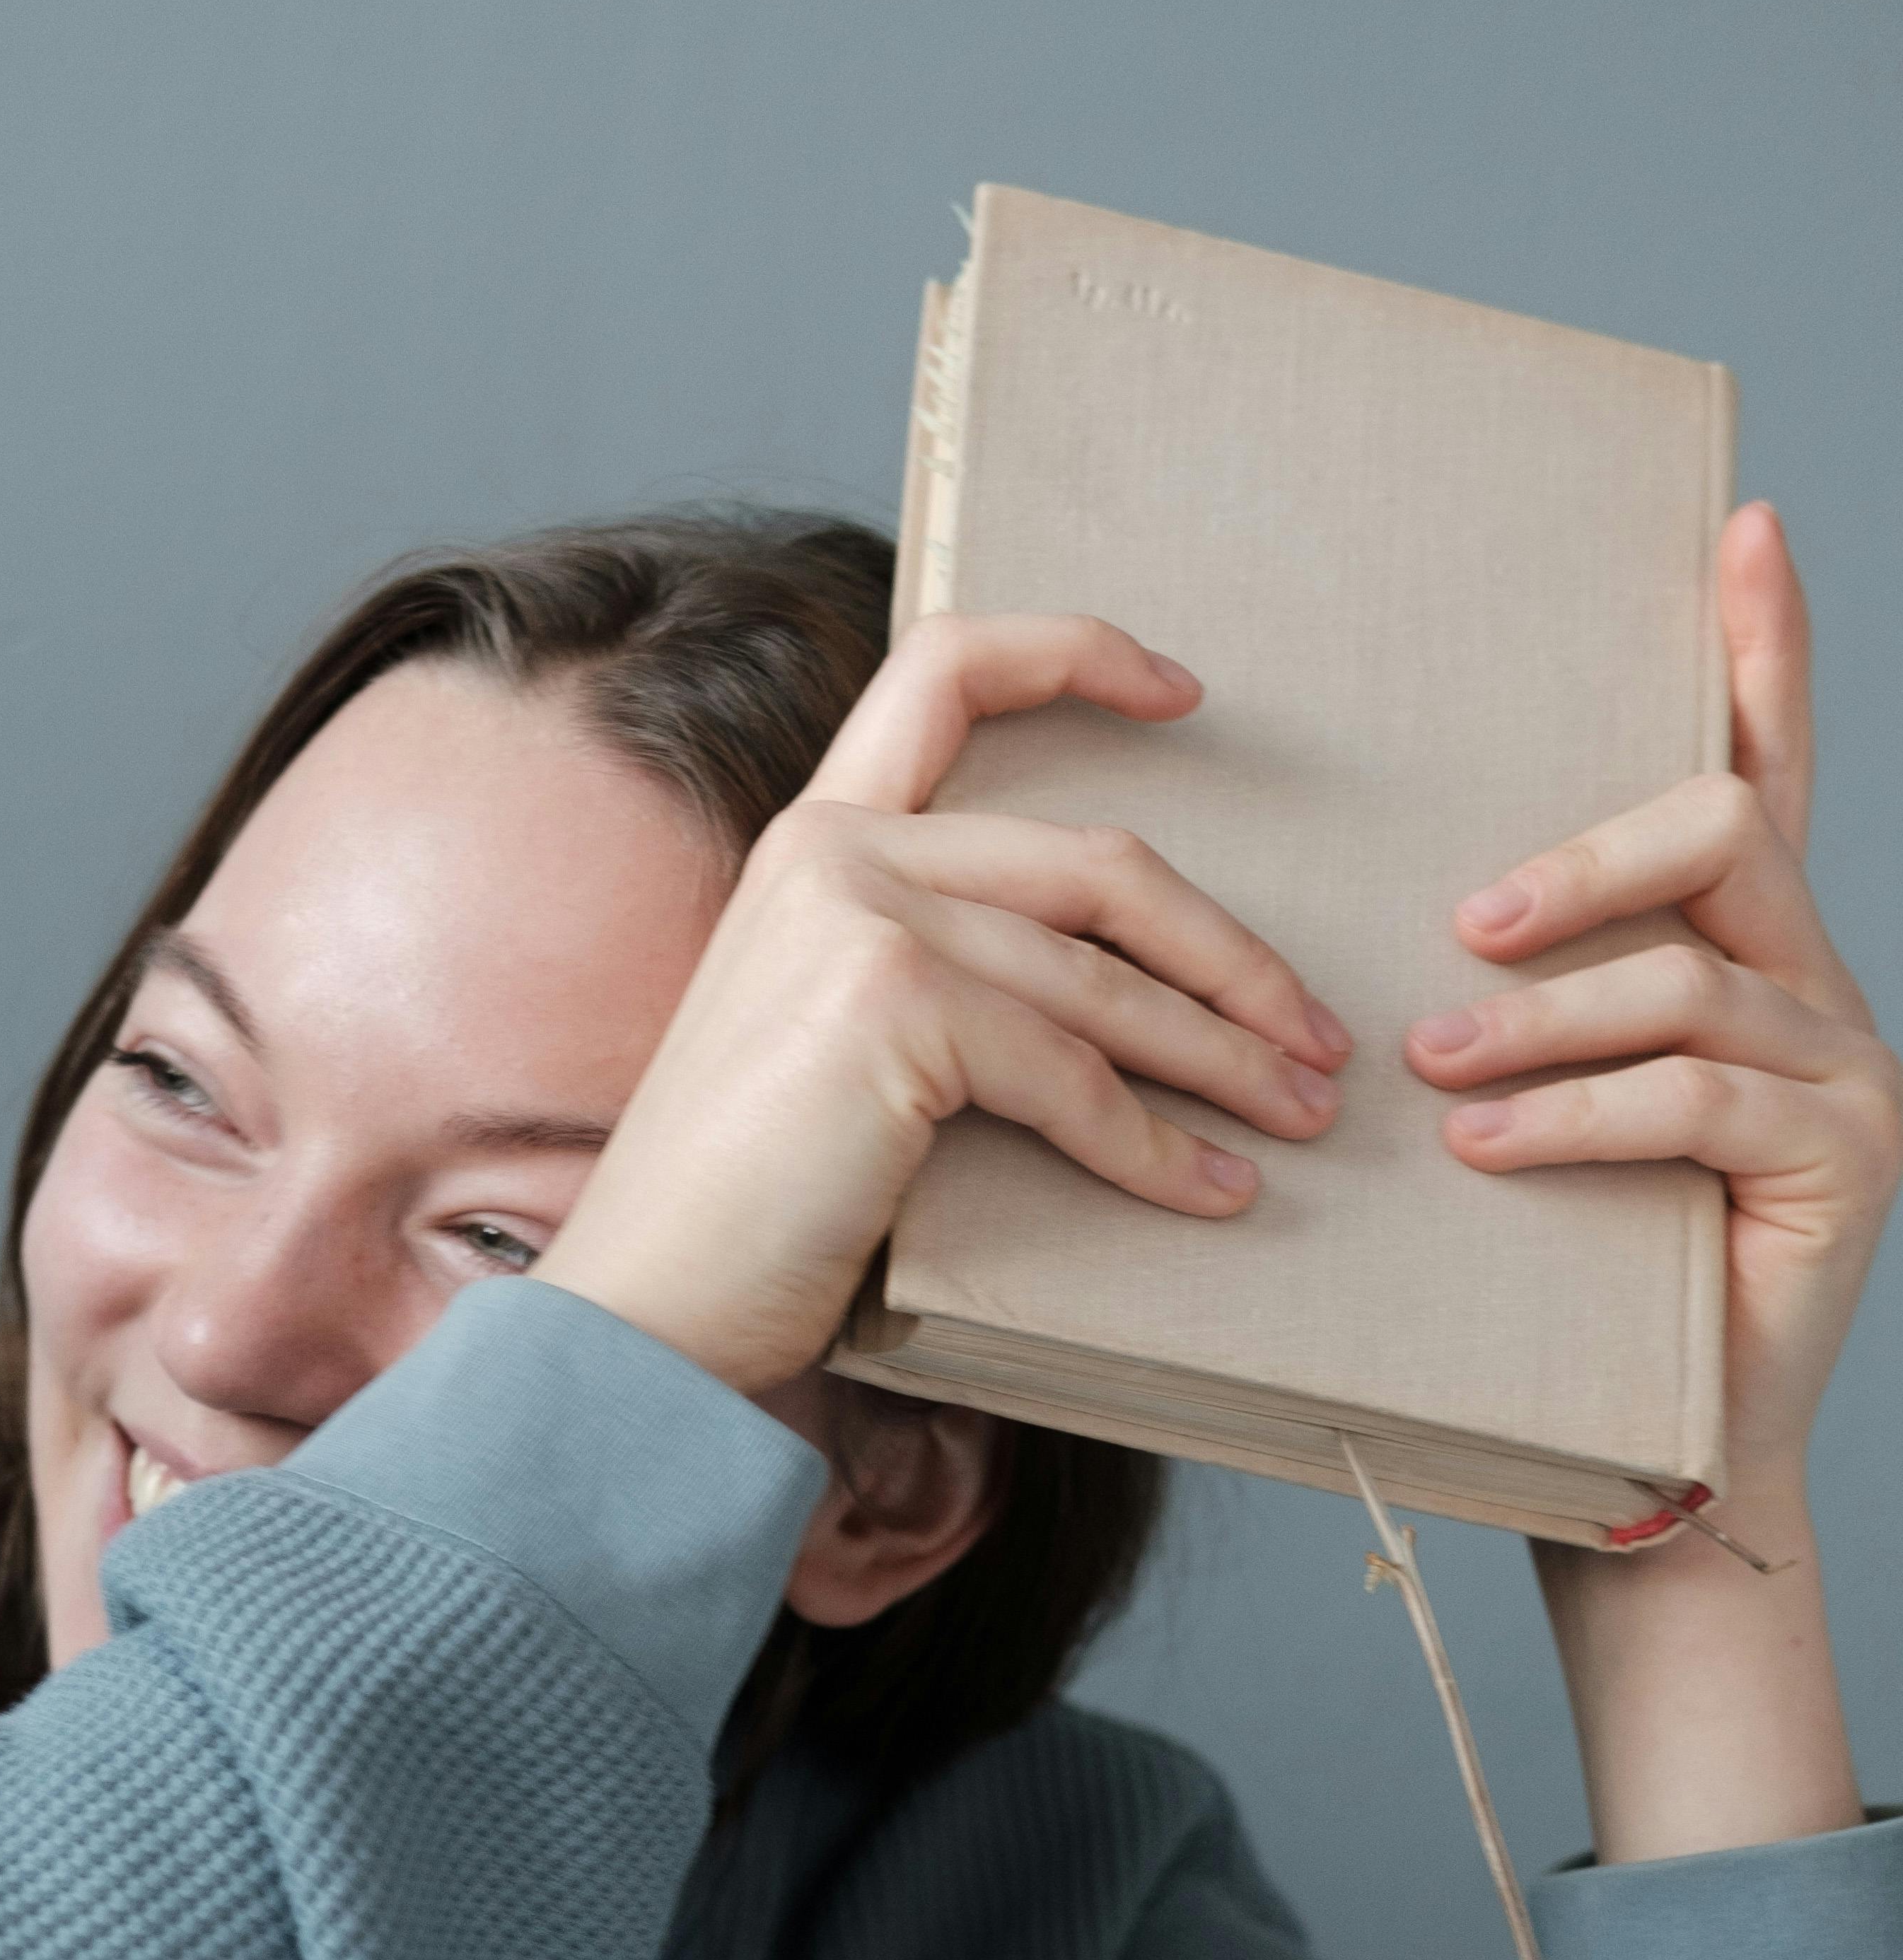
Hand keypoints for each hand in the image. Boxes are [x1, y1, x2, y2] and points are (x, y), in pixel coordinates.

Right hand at [537, 611, 1344, 1397]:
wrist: (646, 1303)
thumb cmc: (741, 1204)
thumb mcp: (829, 1037)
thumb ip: (932, 968)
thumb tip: (1117, 992)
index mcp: (816, 839)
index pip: (946, 670)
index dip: (1076, 656)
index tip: (1184, 692)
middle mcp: (837, 851)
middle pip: (1098, 865)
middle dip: (1230, 955)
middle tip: (1313, 1033)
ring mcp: (861, 917)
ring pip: (1105, 980)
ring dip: (1226, 1056)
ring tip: (1299, 1114)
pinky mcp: (892, 1005)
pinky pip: (1074, 1077)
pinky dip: (1158, 1145)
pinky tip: (1212, 1190)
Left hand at [1408, 503, 1899, 1520]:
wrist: (1652, 1461)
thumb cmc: (1563, 1287)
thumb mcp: (1532, 1116)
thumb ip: (1514, 1012)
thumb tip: (1396, 942)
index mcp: (1746, 957)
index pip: (1764, 768)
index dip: (1763, 649)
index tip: (1741, 529)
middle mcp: (1818, 989)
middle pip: (1727, 830)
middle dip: (1583, 862)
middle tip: (1462, 928)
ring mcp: (1849, 1069)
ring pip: (1690, 978)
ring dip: (1546, 1016)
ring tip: (1433, 1070)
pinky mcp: (1845, 1157)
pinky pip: (1697, 1097)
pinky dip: (1577, 1116)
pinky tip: (1487, 1144)